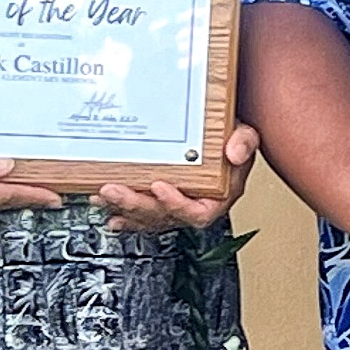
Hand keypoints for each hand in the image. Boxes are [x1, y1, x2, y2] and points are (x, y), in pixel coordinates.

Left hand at [92, 122, 258, 234]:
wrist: (223, 136)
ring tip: (103, 195)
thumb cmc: (232, 138)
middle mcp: (197, 204)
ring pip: (150, 216)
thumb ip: (244, 142)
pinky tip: (110, 212)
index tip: (159, 186)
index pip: (199, 213)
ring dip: (124, 208)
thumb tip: (234, 152)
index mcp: (219, 195)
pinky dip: (125, 215)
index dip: (177, 204)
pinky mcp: (162, 200)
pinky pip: (143, 215)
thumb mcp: (246, 133)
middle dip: (136, 205)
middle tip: (113, 190)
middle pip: (165, 216)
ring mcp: (178, 203)